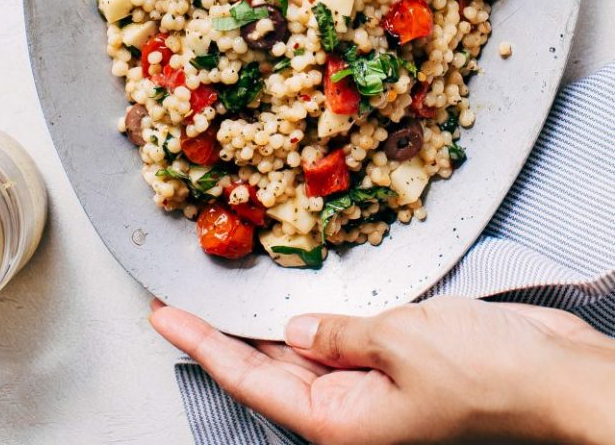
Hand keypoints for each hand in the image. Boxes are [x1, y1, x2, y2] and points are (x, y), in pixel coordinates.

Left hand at [149, 295, 614, 443]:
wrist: (551, 375)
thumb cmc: (483, 374)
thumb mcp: (399, 342)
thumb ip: (338, 334)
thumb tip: (296, 331)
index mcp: (340, 422)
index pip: (252, 377)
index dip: (202, 344)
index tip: (163, 316)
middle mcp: (351, 411)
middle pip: (269, 369)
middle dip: (226, 332)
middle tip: (183, 296)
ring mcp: (375, 389)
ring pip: (304, 355)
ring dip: (268, 324)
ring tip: (226, 292)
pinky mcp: (399, 363)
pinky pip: (342, 341)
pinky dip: (316, 317)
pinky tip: (296, 295)